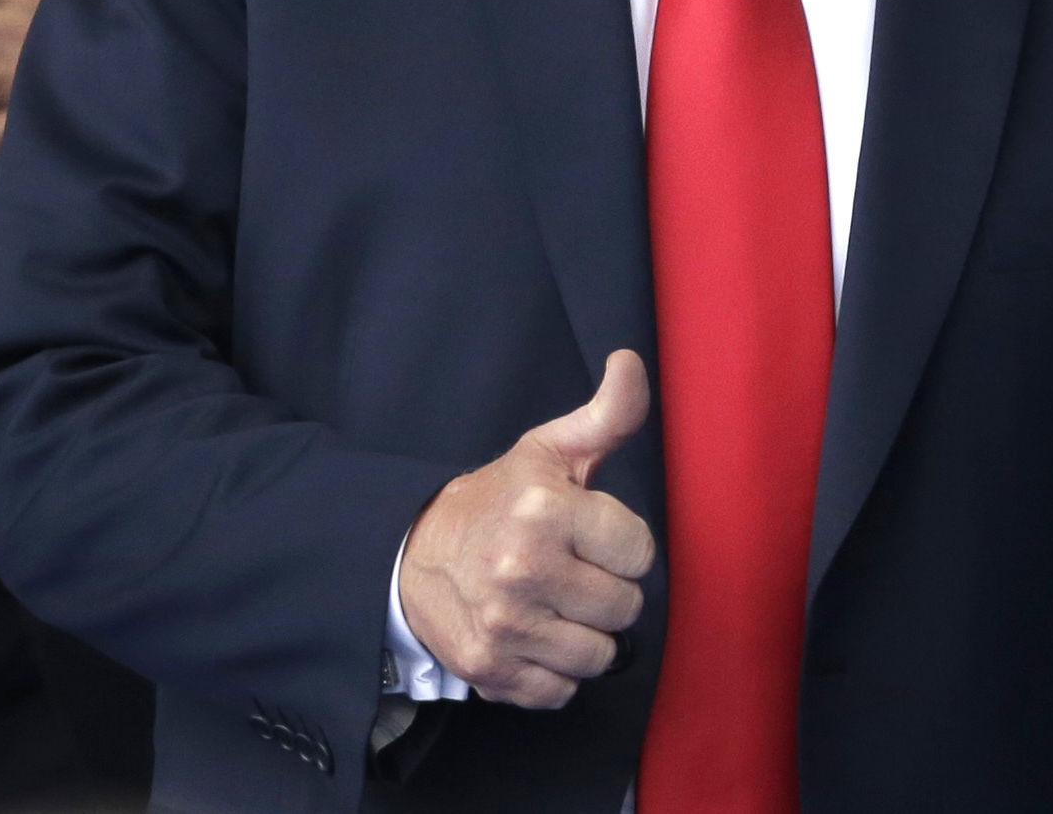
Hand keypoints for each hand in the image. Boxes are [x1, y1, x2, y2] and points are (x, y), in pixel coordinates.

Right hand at [400, 350, 655, 708]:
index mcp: (548, 510)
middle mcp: (526, 569)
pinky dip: (556, 671)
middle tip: (575, 571)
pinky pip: (560, 690)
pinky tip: (538, 637)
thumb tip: (630, 362)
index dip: (623, 546)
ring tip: (559, 605)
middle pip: (624, 607)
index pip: (639, 552)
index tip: (594, 537)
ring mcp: (506, 625)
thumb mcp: (550, 449)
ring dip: (586, 634)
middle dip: (608, 590)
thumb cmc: (498, 499)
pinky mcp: (490, 669)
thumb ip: (607, 414)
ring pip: (599, 655)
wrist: (413, 552)